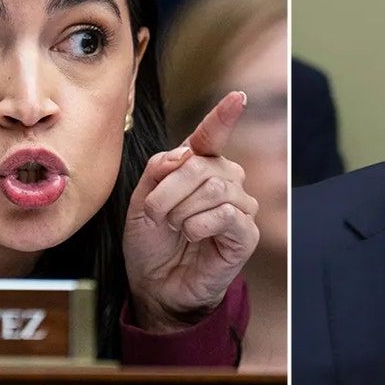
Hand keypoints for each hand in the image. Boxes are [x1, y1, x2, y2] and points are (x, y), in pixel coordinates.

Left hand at [123, 91, 259, 332]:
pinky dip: (198, 225)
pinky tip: (192, 236)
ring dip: (181, 211)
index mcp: (199, 167)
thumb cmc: (151, 243)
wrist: (155, 286)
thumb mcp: (140, 201)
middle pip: (202, 165)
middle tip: (157, 215)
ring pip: (214, 188)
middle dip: (168, 191)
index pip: (212, 135)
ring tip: (174, 228)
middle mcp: (225, 181)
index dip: (224, 116)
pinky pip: (225, 214)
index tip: (238, 98)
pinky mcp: (245, 233)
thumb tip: (184, 153)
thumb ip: (158, 171)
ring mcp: (239, 207)